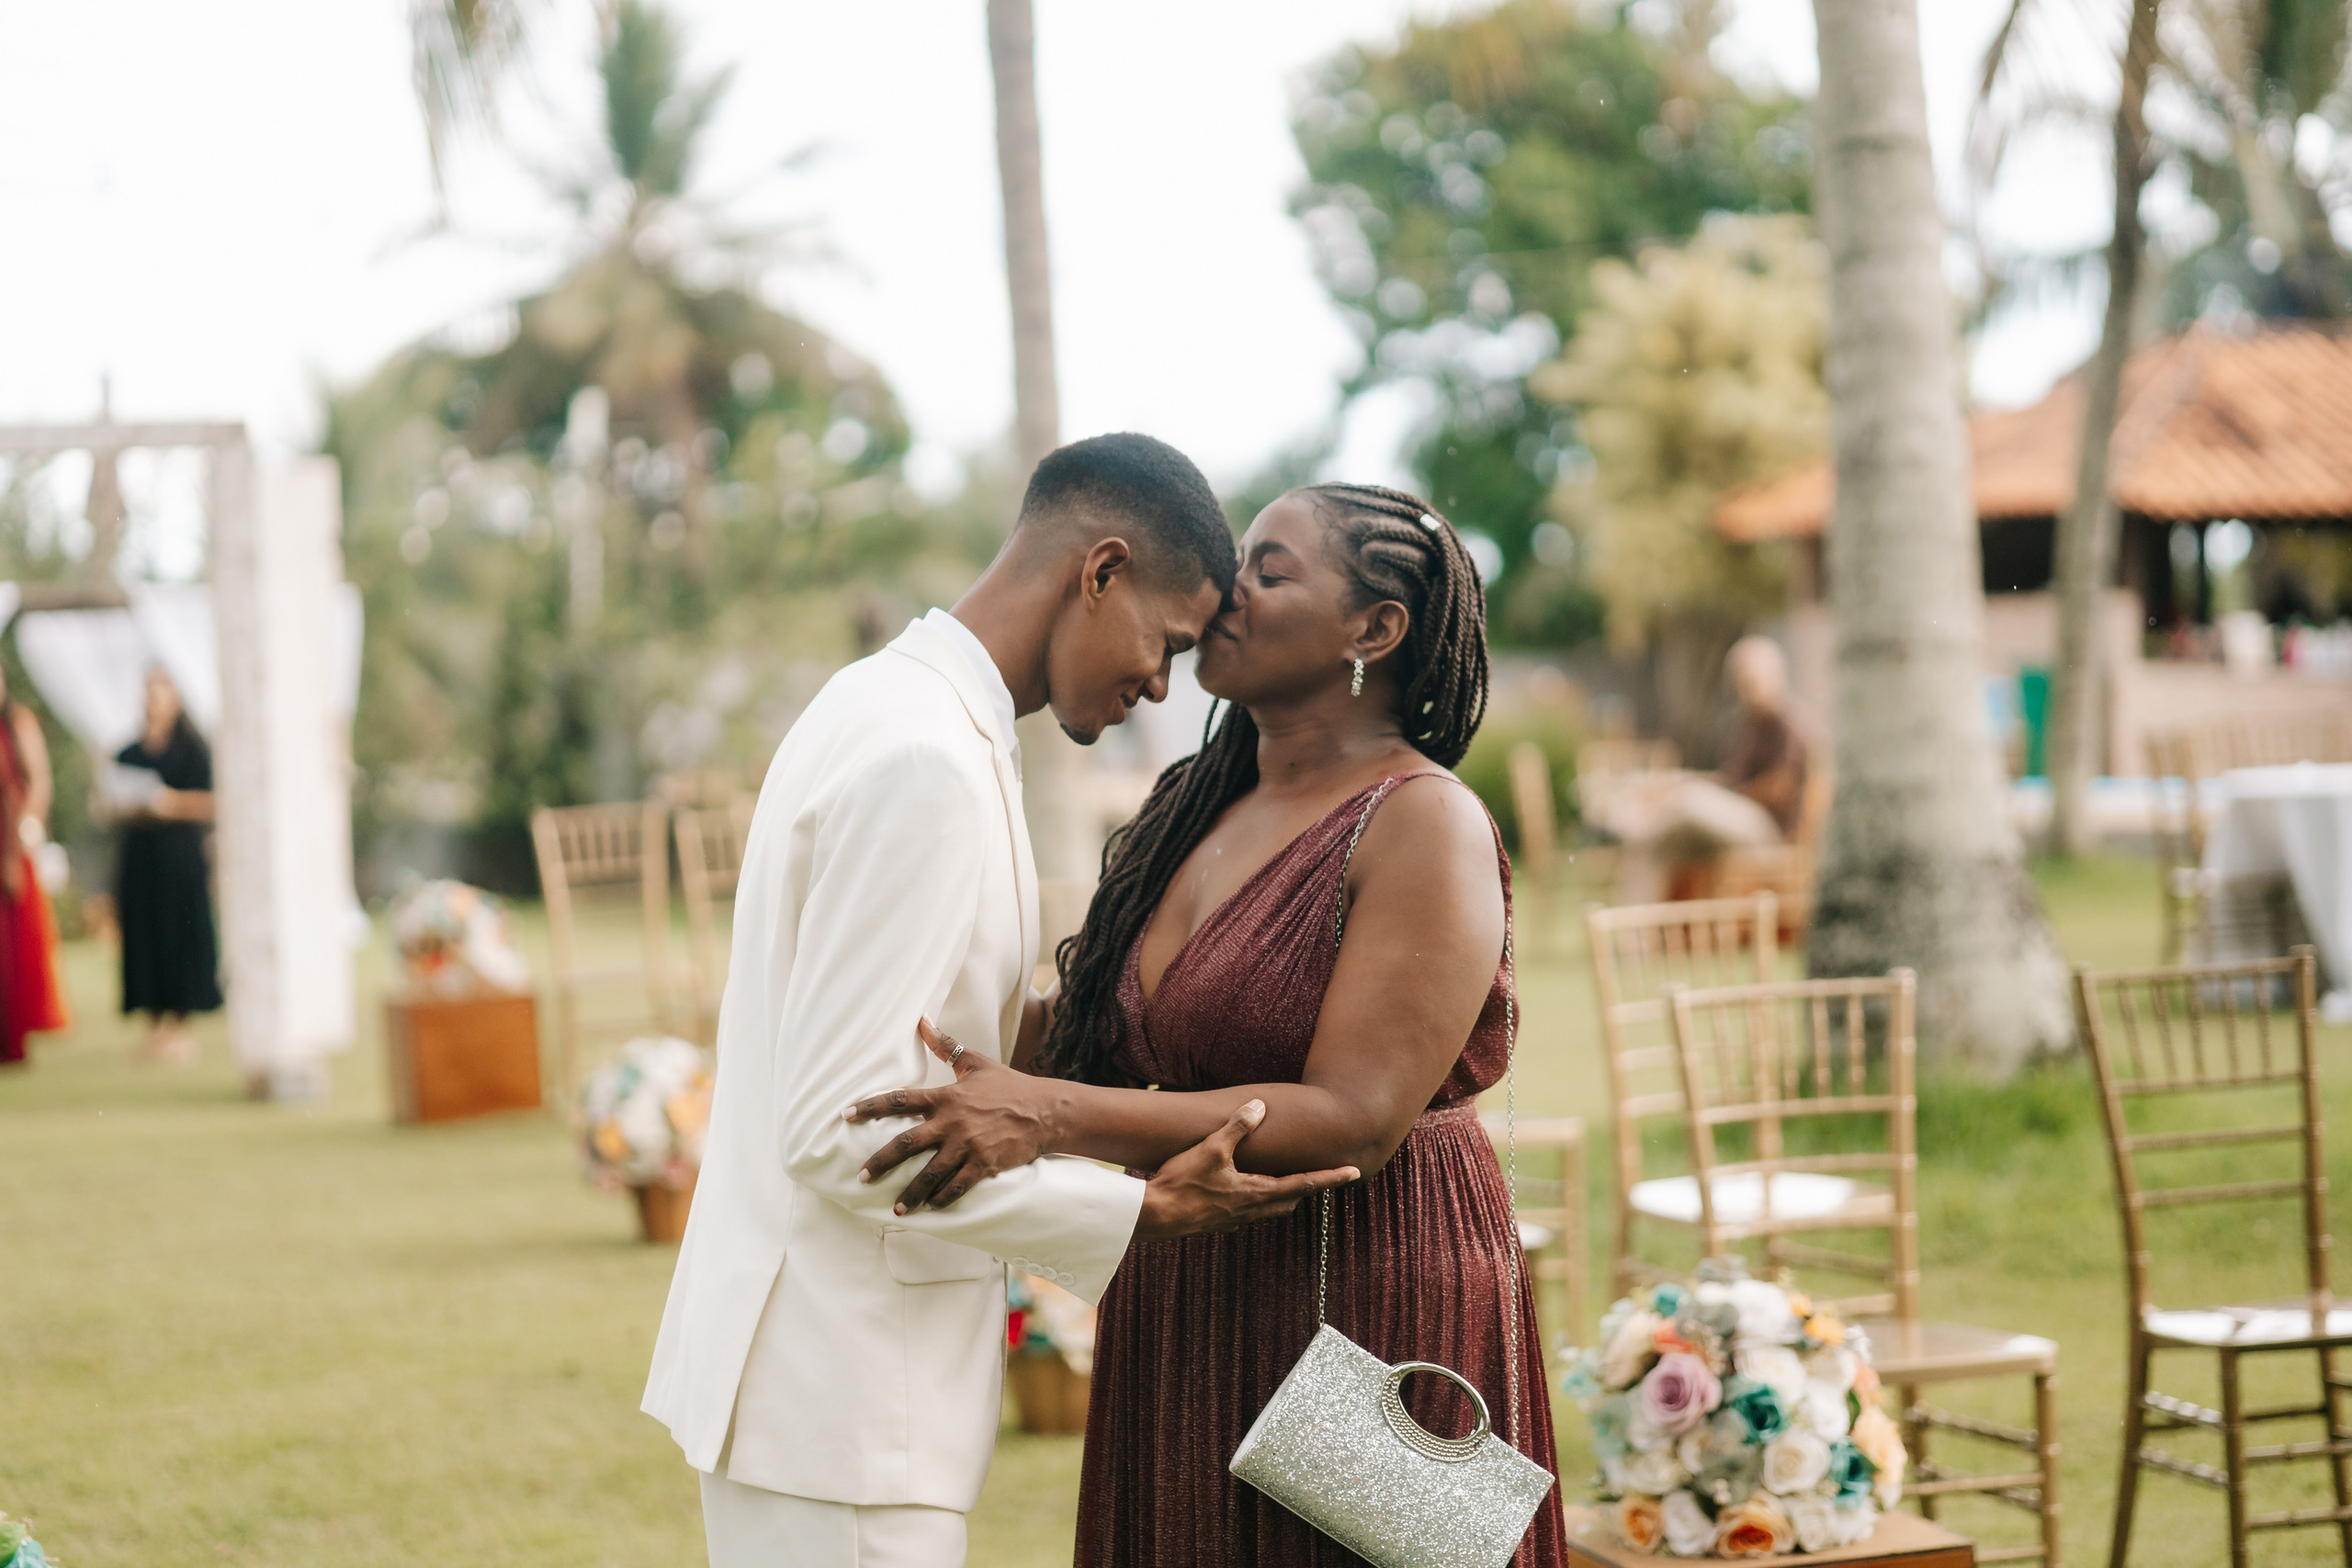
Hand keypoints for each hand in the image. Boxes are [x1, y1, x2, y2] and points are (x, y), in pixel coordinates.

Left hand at [845, 1020, 1067, 1213]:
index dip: (871, 1106)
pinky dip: (942, 1198)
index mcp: (945, 1097)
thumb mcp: (976, 1063)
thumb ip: (946, 1045)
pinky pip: (957, 1186)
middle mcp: (951, 1122)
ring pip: (930, 1174)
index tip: (846, 1114)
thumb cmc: (1009, 1086)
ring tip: (896, 1209)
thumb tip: (923, 1020)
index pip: (900, 1100)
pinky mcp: (985, 1164)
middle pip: (906, 1144)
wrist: (1046, 1110)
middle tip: (862, 1177)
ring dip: (911, 1193)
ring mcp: (968, 1145)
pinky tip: (931, 1208)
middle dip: (881, 1162)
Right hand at [1135, 1101, 1357, 1240]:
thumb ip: (1237, 1127)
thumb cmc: (1183, 1183)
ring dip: (1281, 1195)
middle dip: (1306, 1188)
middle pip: (1289, 1200)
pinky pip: (1245, 1212)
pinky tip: (1241, 1191)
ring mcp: (1234, 1220)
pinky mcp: (1217, 1223)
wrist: (1153, 1217)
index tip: (1354, 1172)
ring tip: (1286, 1182)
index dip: (1331, 1177)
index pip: (1304, 1184)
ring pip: (1268, 1209)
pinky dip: (1254, 1200)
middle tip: (1322, 1177)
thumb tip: (1259, 1106)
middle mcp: (1250, 1210)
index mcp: (1257, 1192)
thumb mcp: (1212, 1149)